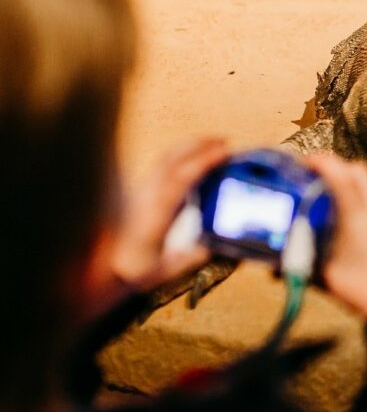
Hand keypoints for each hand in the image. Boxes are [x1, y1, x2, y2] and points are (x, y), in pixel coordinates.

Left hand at [93, 138, 228, 297]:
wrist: (97, 267)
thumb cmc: (129, 269)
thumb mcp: (162, 271)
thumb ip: (189, 259)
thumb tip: (212, 246)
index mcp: (155, 213)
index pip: (181, 178)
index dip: (203, 162)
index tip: (224, 152)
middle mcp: (146, 196)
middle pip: (172, 159)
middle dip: (199, 145)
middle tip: (224, 140)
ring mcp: (141, 191)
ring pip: (165, 159)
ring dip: (189, 147)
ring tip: (212, 144)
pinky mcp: (140, 192)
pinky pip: (162, 166)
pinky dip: (181, 157)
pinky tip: (194, 162)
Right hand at [307, 154, 366, 318]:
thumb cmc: (361, 293)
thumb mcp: (325, 276)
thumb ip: (300, 264)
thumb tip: (273, 266)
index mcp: (359, 216)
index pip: (339, 174)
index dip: (322, 162)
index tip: (307, 162)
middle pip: (360, 172)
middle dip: (339, 170)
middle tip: (321, 182)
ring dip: (357, 195)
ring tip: (341, 216)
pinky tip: (365, 237)